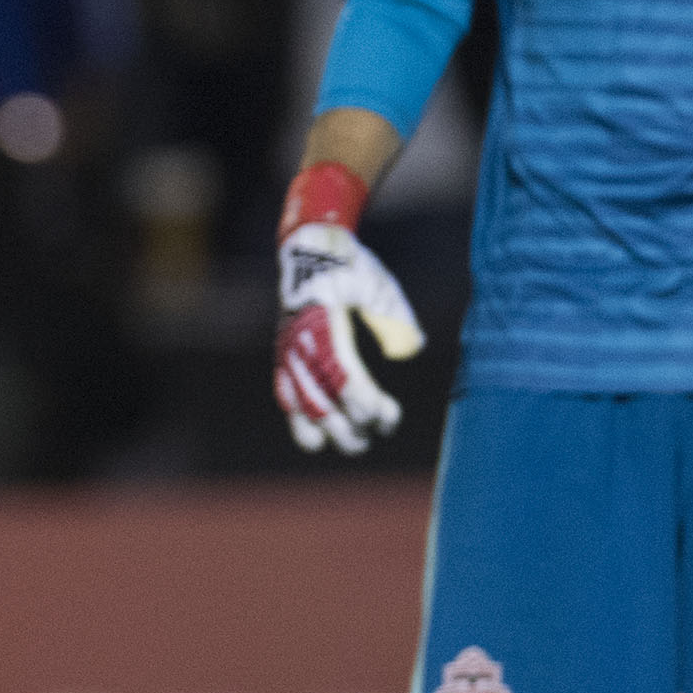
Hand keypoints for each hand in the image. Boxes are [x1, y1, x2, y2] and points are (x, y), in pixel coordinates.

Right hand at [276, 222, 425, 453]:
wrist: (310, 248)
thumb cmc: (350, 267)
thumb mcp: (377, 285)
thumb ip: (393, 317)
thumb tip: (409, 349)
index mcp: (324, 326)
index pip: (343, 379)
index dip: (365, 405)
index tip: (388, 416)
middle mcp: (301, 343)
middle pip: (320, 401)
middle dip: (348, 427)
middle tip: (373, 436)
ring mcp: (288, 350)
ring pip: (299, 403)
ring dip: (323, 430)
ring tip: (351, 444)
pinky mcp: (284, 353)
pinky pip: (285, 392)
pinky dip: (298, 416)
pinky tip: (314, 435)